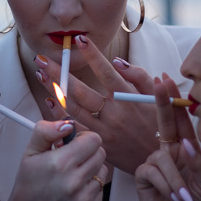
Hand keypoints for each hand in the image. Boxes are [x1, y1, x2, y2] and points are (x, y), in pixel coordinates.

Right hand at [5, 120, 107, 200]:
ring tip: (73, 173)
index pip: (93, 139)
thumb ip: (46, 131)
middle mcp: (74, 181)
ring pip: (104, 169)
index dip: (83, 138)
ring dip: (91, 168)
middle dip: (88, 152)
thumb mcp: (30, 152)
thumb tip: (66, 124)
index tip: (74, 143)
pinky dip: (91, 184)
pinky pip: (102, 186)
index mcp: (60, 164)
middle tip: (72, 158)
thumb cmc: (30, 185)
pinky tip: (76, 187)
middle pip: (101, 152)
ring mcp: (84, 197)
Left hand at [34, 34, 158, 173]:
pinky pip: (74, 128)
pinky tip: (50, 102)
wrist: (159, 159)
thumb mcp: (159, 97)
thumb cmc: (160, 125)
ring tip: (41, 75)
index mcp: (128, 99)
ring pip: (72, 108)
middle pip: (80, 90)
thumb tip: (118, 61)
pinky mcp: (98, 143)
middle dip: (59, 72)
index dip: (92, 55)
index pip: (105, 72)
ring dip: (54, 90)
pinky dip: (60, 116)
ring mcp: (103, 130)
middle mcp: (113, 114)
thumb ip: (139, 76)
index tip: (78, 40)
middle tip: (42, 59)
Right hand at [135, 75, 200, 200]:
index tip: (167, 81)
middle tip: (159, 82)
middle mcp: (169, 150)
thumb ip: (196, 162)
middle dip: (162, 103)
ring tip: (183, 197)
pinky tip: (170, 198)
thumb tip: (186, 144)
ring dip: (175, 180)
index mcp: (185, 148)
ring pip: (162, 160)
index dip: (174, 101)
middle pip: (164, 123)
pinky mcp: (143, 175)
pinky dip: (165, 186)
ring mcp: (154, 161)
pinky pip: (152, 173)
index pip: (181, 121)